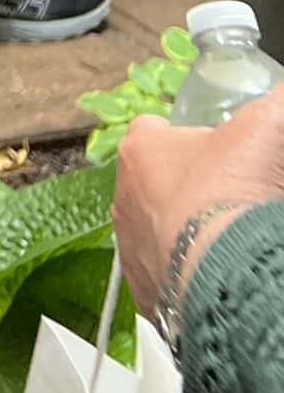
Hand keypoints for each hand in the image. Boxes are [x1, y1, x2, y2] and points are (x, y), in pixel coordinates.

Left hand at [114, 84, 283, 317]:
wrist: (228, 276)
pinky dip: (186, 275)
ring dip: (182, 233)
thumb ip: (276, 104)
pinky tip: (215, 272)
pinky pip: (164, 279)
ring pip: (154, 231)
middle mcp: (124, 198)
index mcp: (141, 151)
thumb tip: (281, 98)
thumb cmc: (234, 196)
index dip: (180, 135)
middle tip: (224, 196)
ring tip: (223, 238)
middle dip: (184, 188)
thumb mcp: (266, 129)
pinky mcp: (146, 294)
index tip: (209, 147)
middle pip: (153, 183)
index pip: (151, 129)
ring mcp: (131, 249)